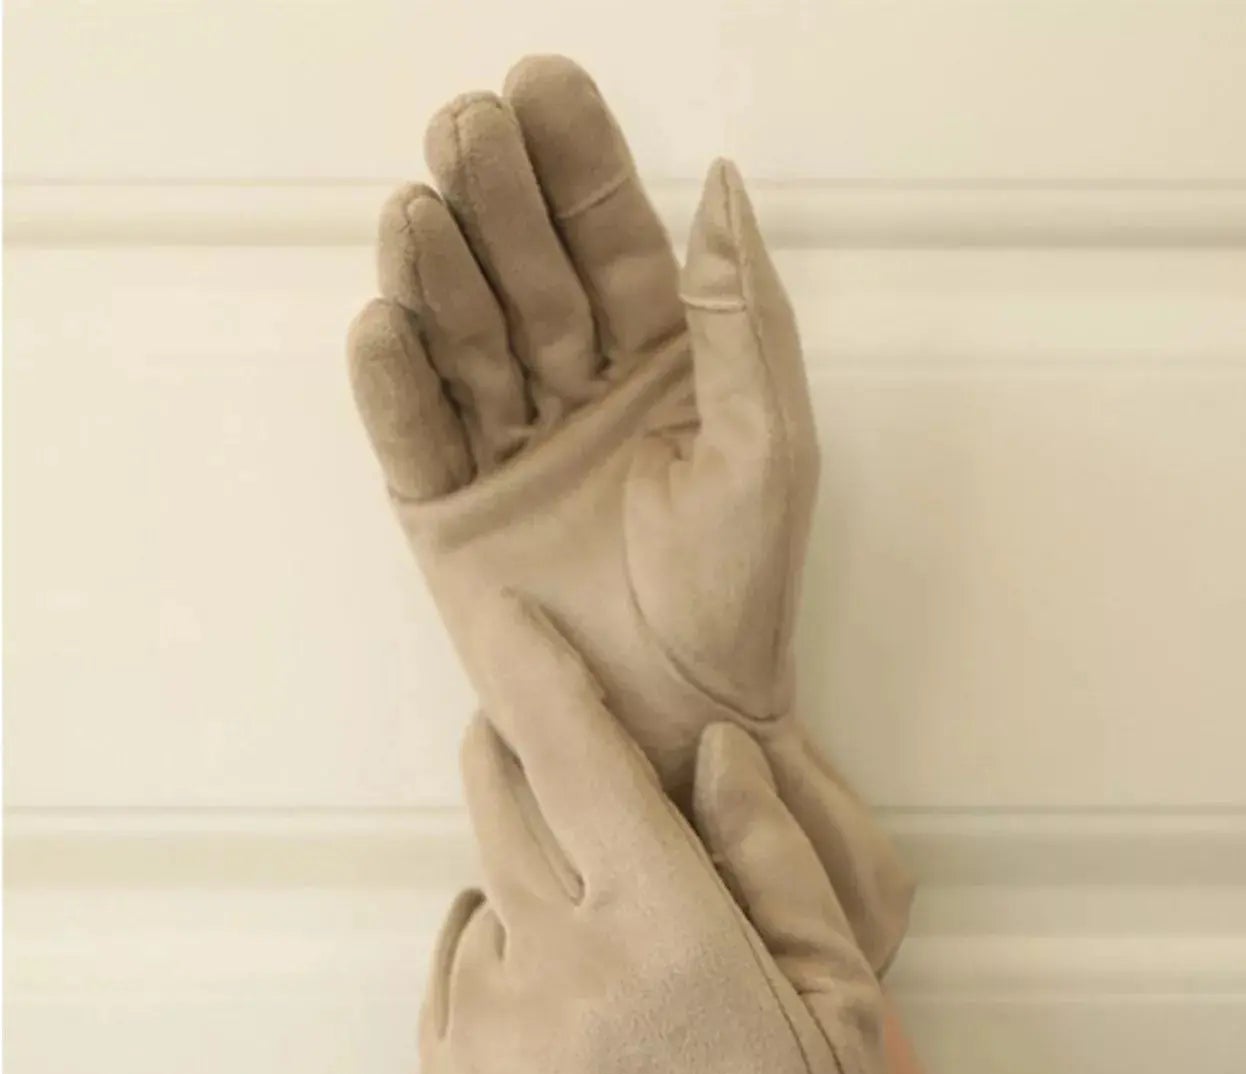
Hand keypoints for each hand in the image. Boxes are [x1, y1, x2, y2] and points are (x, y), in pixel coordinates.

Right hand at [348, 57, 909, 970]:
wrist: (680, 720)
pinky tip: (384, 327)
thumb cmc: (738, 593)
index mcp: (658, 362)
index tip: (544, 86)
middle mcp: (572, 387)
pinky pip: (411, 433)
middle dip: (493, 194)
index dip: (576, 163)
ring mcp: (503, 445)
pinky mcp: (446, 509)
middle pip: (520, 268)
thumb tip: (715, 185)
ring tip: (420, 217)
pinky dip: (394, 383)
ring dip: (436, 272)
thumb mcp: (766, 448)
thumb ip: (741, 320)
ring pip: (458, 335)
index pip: (608, 240)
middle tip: (465, 130)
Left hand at [418, 589, 957, 1073]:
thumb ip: (773, 854)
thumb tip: (711, 752)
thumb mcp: (839, 991)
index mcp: (665, 924)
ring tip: (595, 947)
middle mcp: (557, 963)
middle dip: (520, 753)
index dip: (533, 668)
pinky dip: (491, 964)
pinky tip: (549, 1003)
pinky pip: (452, 982)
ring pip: (477, 896)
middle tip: (558, 755)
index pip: (575, 755)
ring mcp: (491, 1033)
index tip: (503, 615)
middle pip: (501, 804)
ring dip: (523, 885)